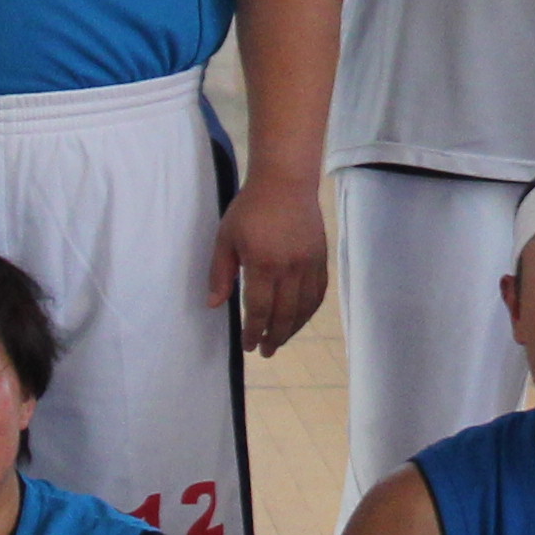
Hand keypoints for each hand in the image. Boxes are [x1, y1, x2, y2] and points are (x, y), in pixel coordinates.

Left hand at [210, 171, 329, 355]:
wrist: (285, 182)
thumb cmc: (250, 208)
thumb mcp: (226, 238)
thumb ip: (221, 273)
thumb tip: (214, 304)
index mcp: (263, 265)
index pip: (259, 310)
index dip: (254, 331)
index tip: (248, 346)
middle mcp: (289, 269)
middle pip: (284, 315)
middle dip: (274, 337)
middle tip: (266, 351)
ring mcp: (309, 264)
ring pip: (304, 308)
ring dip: (292, 329)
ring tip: (281, 340)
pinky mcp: (320, 259)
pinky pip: (318, 293)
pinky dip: (309, 311)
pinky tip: (300, 318)